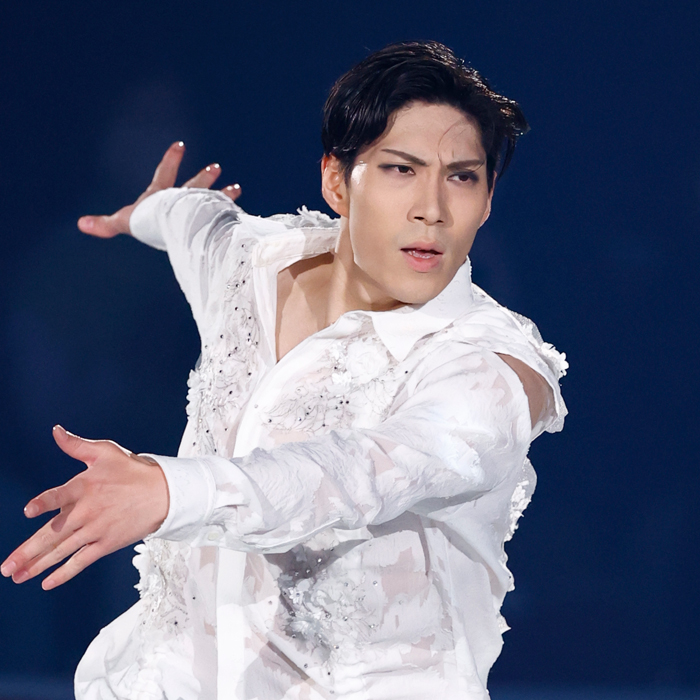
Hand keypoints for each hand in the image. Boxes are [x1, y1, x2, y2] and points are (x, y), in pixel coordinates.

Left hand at [1, 426, 168, 589]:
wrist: (163, 493)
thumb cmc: (133, 470)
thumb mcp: (105, 452)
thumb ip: (76, 445)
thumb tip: (55, 431)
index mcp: (84, 486)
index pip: (60, 496)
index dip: (44, 503)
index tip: (28, 511)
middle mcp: (88, 511)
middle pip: (53, 534)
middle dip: (27, 552)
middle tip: (6, 566)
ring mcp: (97, 529)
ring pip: (62, 551)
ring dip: (38, 566)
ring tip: (17, 576)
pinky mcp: (107, 543)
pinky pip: (82, 561)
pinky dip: (65, 573)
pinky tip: (47, 583)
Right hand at [77, 141, 242, 237]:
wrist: (176, 224)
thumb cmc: (149, 221)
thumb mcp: (125, 222)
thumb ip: (106, 225)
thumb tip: (81, 224)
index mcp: (163, 197)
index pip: (166, 174)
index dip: (171, 159)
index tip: (180, 144)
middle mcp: (184, 201)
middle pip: (196, 186)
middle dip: (205, 177)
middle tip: (218, 167)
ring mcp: (200, 210)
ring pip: (215, 200)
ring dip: (225, 194)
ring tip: (238, 188)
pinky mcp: (213, 221)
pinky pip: (226, 216)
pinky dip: (234, 214)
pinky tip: (245, 214)